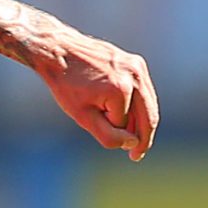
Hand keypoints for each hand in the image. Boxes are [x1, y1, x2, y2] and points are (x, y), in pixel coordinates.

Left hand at [35, 31, 157, 160]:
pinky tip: (127, 114)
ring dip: (141, 121)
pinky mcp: (136, 62)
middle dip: (143, 138)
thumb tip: (133, 144)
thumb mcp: (83, 117)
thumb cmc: (67, 85)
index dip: (110, 130)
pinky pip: (143, 91)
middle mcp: (134, 76)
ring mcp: (137, 67)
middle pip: (148, 116)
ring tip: (131, 137)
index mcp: (121, 90)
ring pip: (148, 104)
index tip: (96, 126)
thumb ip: (108, 136)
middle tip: (136, 157)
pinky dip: (137, 105)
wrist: (59, 51)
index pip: (124, 125)